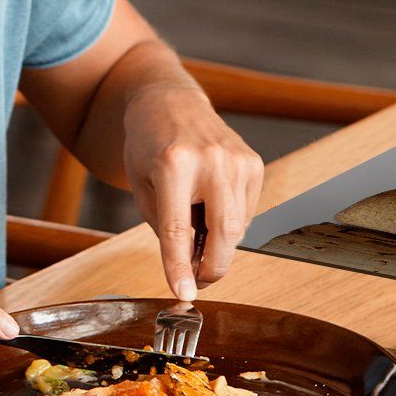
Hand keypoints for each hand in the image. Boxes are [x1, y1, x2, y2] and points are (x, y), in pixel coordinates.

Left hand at [122, 85, 264, 300]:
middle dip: (213, 267)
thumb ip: (164, 228)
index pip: (178, 230)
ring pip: (238, 227)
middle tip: (198, 280)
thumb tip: (191, 268)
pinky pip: (246, 211)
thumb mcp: (142, 187)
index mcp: (174, 164)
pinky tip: (210, 206)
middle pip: (224, 233)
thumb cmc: (150, 145)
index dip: (180, 267)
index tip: (184, 293)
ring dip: (218, 244)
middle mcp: (211, 160)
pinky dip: (229, 222)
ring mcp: (238, 159)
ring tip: (196, 229)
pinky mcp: (254, 162)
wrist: (170, 102)